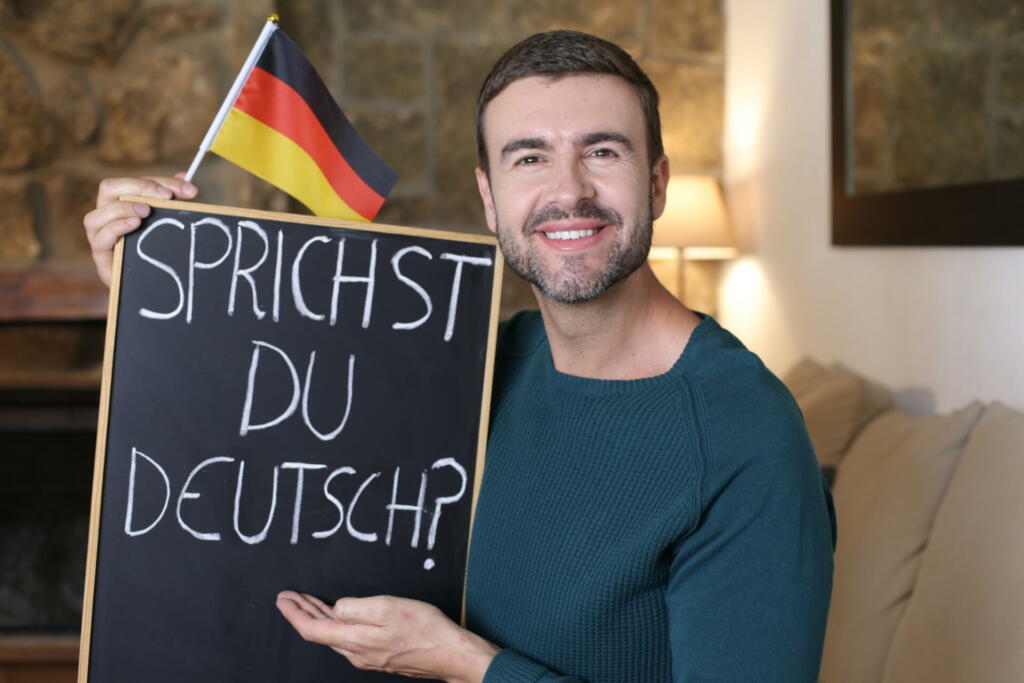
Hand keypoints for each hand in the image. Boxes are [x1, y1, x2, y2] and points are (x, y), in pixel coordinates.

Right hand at [83, 173, 197, 285]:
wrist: (156, 287)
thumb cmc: (159, 249)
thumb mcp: (170, 221)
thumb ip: (174, 200)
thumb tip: (186, 176)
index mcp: (120, 203)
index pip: (133, 182)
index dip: (160, 181)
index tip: (188, 190)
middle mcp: (106, 216)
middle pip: (109, 188)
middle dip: (140, 187)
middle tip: (166, 197)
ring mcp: (100, 236)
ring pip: (97, 214)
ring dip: (123, 208)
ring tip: (146, 211)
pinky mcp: (101, 258)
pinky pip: (99, 238)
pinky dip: (116, 228)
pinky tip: (134, 225)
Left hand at [276, 591, 497, 681]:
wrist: (449, 653)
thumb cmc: (423, 628)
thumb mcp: (386, 607)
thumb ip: (354, 608)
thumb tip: (335, 608)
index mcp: (354, 641)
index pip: (312, 629)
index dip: (294, 614)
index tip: (283, 599)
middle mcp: (356, 653)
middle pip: (320, 633)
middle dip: (302, 613)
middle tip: (289, 597)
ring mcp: (367, 657)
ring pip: (333, 636)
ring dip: (318, 617)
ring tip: (308, 602)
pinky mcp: (379, 655)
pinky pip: (348, 638)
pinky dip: (335, 623)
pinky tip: (338, 615)